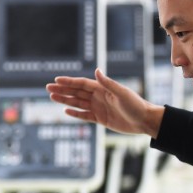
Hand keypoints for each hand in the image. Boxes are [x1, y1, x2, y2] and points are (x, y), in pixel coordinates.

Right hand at [46, 69, 163, 138]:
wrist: (144, 121)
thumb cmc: (136, 105)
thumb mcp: (122, 93)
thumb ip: (108, 83)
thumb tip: (96, 71)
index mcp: (103, 88)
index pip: (82, 84)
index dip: (69, 82)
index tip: (56, 80)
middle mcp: (98, 96)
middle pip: (76, 92)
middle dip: (62, 90)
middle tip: (48, 88)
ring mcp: (98, 107)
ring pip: (77, 103)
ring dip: (65, 100)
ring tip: (52, 98)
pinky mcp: (100, 119)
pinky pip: (84, 115)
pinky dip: (75, 113)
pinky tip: (65, 110)